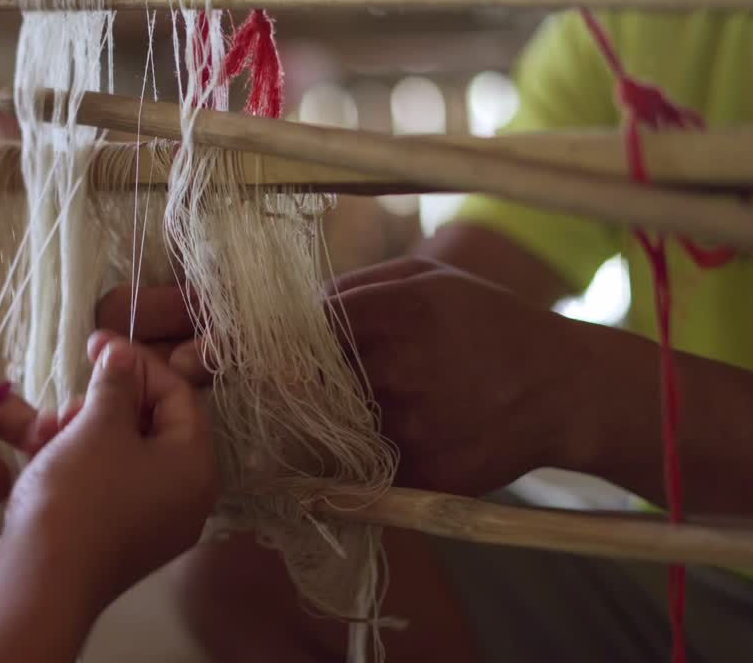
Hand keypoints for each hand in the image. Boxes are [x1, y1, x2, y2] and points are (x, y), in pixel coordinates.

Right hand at [0, 332, 217, 607]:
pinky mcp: (119, 538)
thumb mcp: (99, 425)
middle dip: (105, 402)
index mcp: (197, 466)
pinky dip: (80, 460)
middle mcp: (186, 496)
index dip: (137, 362)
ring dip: (84, 429)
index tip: (97, 342)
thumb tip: (122, 357)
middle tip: (68, 399)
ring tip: (47, 431)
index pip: (179, 394)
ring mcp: (153, 522)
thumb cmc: (80, 496)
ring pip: (124, 452)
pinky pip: (109, 482)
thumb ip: (116, 383)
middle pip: (153, 423)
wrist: (40, 583)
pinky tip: (44, 453)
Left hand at [99, 259, 597, 495]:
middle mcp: (397, 367)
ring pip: (321, 432)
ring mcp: (412, 424)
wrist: (566, 389)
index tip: (186, 348)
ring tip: (243, 419)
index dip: (238, 339)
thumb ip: (358, 290)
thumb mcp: (429, 281)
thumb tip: (290, 302)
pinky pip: (359, 470)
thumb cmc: (493, 324)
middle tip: (186, 378)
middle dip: (242, 384)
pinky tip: (315, 453)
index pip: (296, 327)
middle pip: (296, 382)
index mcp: (395, 310)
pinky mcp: (425, 470)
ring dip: (283, 429)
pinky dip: (333, 463)